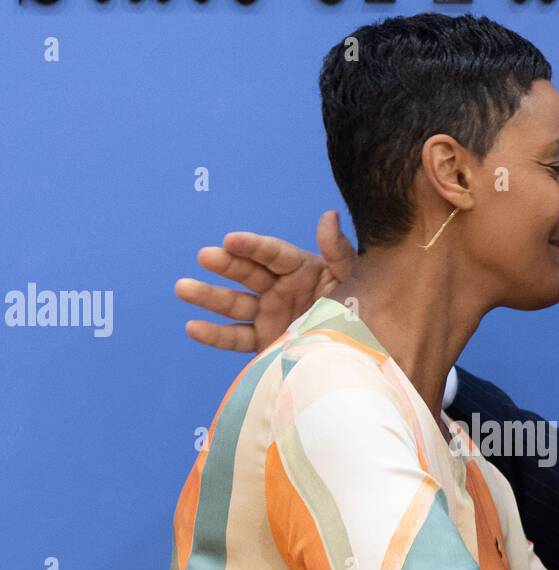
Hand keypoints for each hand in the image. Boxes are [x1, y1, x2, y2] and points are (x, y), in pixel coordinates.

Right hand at [175, 210, 355, 352]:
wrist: (364, 354)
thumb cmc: (363, 311)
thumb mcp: (354, 279)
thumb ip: (339, 251)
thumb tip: (328, 215)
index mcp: (301, 268)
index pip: (272, 253)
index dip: (252, 246)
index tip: (231, 240)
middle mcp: (281, 288)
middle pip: (248, 273)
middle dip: (225, 265)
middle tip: (204, 256)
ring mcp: (270, 314)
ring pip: (234, 304)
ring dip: (208, 296)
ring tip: (182, 288)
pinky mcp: (265, 341)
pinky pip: (236, 338)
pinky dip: (214, 335)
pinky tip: (193, 327)